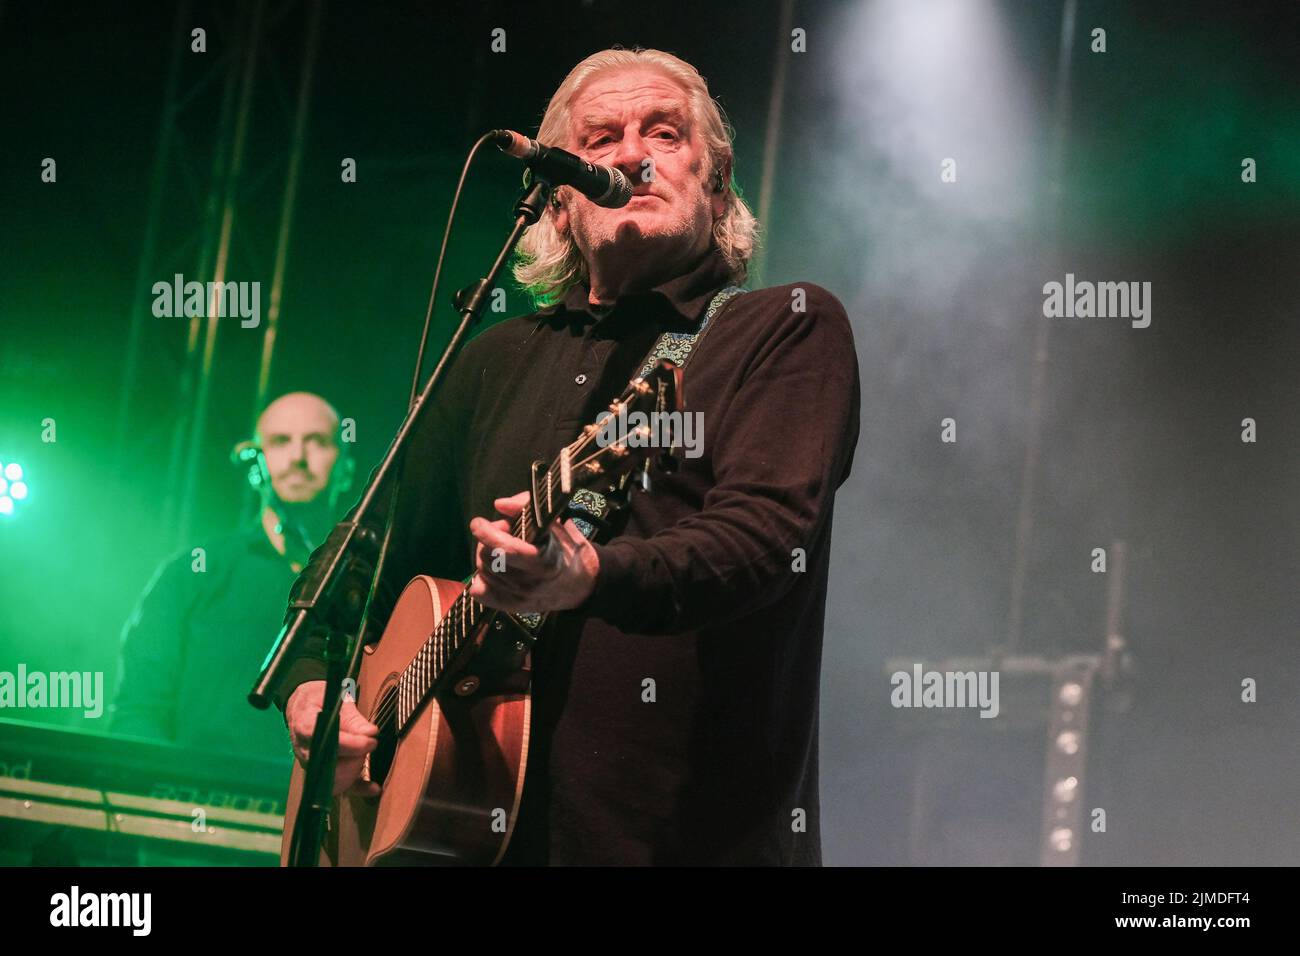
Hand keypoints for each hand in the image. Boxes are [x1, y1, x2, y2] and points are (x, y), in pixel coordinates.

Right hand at [286, 680, 382, 797]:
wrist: (302, 706)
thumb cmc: (319, 700)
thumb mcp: (336, 700)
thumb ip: (353, 719)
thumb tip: (371, 733)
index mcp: (306, 727)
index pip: (329, 743)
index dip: (353, 745)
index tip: (371, 741)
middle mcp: (305, 751)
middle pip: (331, 768)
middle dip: (355, 761)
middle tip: (369, 745)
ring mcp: (311, 764)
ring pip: (334, 781)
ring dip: (355, 773)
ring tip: (366, 758)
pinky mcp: (320, 773)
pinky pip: (339, 787)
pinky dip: (357, 789)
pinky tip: (373, 788)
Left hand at [467, 491, 599, 612]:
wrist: (579, 584)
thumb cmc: (566, 550)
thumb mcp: (554, 523)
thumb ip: (527, 508)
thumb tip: (500, 505)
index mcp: (545, 561)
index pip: (505, 549)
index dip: (487, 534)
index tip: (478, 523)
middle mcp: (531, 584)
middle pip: (488, 558)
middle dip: (488, 541)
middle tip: (501, 534)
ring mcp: (519, 599)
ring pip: (482, 571)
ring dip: (487, 557)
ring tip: (502, 551)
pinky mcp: (510, 607)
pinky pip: (479, 591)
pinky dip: (482, 578)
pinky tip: (495, 570)